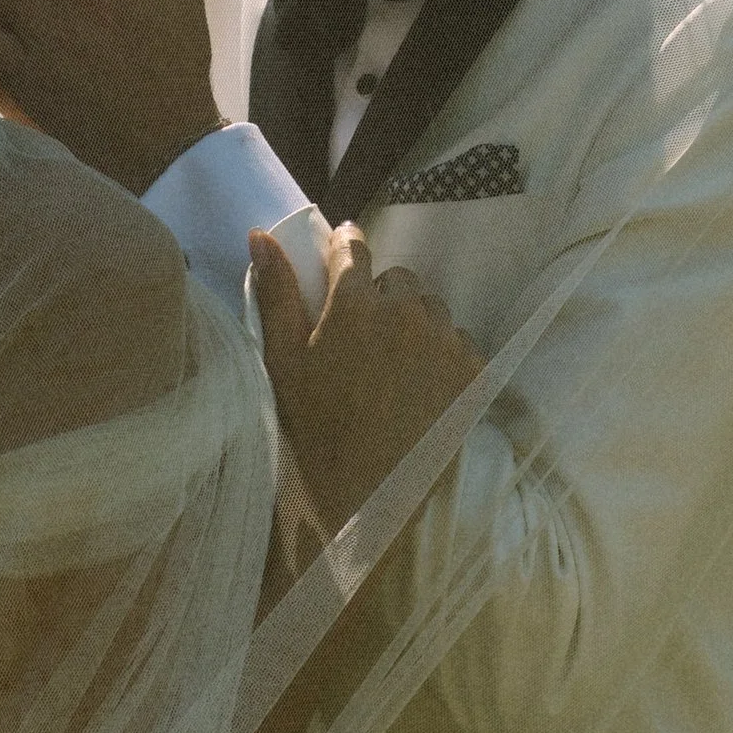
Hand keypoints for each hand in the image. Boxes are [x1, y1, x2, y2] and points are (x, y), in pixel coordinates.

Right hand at [249, 222, 486, 541]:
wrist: (373, 497)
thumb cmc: (317, 431)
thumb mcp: (283, 362)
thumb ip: (276, 293)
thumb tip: (260, 235)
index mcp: (352, 303)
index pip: (351, 246)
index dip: (343, 251)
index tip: (339, 263)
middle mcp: (404, 310)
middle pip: (395, 278)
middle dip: (379, 297)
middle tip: (361, 339)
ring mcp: (444, 338)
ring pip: (429, 307)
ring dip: (413, 323)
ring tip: (393, 367)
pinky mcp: (472, 368)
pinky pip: (458, 340)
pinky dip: (442, 354)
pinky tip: (421, 387)